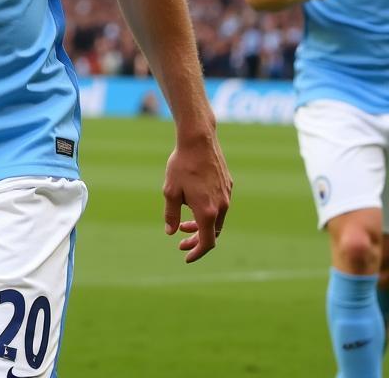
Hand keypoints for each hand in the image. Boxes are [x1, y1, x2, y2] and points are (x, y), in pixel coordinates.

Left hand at [163, 130, 231, 262]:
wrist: (199, 140)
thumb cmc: (182, 165)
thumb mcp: (170, 191)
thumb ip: (171, 214)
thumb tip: (170, 232)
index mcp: (208, 212)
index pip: (207, 243)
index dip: (197, 253)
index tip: (186, 257)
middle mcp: (222, 206)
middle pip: (212, 233)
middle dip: (196, 240)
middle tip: (181, 243)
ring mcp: (227, 195)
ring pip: (216, 219)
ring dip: (201, 225)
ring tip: (184, 224)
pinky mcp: (228, 185)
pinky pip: (219, 205)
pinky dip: (207, 211)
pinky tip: (194, 204)